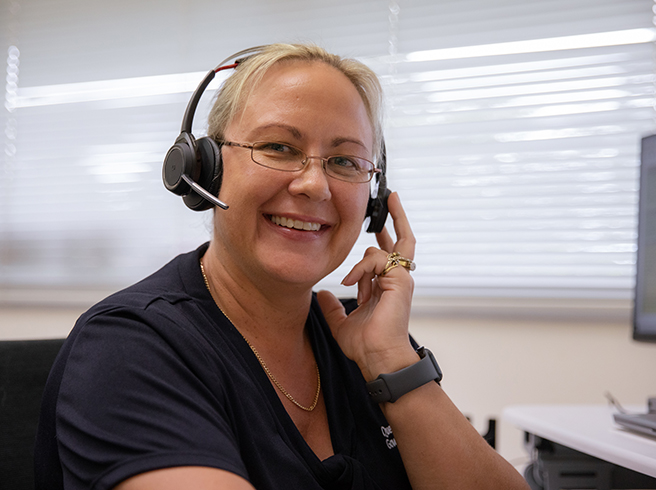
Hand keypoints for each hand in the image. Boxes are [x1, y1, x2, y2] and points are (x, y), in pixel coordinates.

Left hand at [317, 192, 417, 380]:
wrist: (377, 358)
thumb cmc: (365, 344)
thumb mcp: (341, 322)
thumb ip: (332, 307)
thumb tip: (321, 294)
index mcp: (386, 285)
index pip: (386, 253)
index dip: (383, 235)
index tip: (377, 222)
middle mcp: (397, 279)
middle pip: (403, 239)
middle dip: (397, 216)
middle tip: (392, 196)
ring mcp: (401, 279)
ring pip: (383, 249)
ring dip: (361, 264)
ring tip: (350, 283)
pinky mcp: (401, 280)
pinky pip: (380, 259)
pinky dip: (362, 268)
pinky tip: (351, 283)